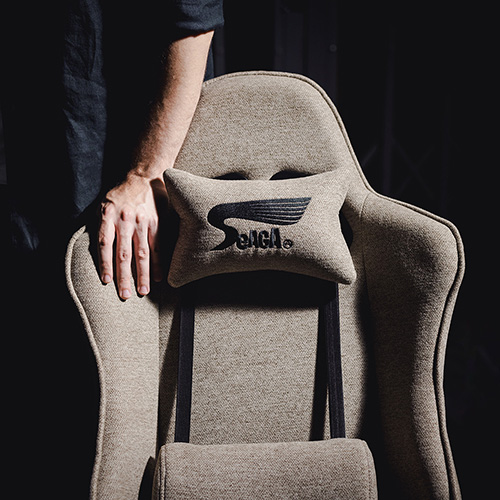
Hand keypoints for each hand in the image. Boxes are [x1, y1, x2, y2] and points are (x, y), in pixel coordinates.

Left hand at [98, 174, 167, 298]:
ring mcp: (143, 222)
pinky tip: (157, 277)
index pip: (104, 243)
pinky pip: (157, 246)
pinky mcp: (157, 223)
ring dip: (142, 274)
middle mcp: (125, 219)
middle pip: (124, 253)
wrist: (144, 176)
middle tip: (125, 294)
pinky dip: (158, 263)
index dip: (105, 263)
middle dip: (124, 276)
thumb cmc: (119, 194)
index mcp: (107, 215)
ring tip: (143, 291)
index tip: (106, 281)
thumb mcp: (102, 204)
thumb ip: (100, 225)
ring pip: (142, 252)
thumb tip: (96, 250)